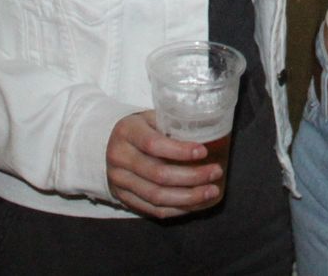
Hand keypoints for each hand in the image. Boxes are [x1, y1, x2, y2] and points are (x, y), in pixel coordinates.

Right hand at [105, 111, 224, 218]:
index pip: (154, 144)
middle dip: (192, 176)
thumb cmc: (142, 128)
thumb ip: (172, 123)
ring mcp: (119, 181)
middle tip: (215, 172)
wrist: (111, 144)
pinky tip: (195, 204)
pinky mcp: (122, 198)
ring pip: (156, 196)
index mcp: (127, 131)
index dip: (180, 151)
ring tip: (211, 192)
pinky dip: (176, 209)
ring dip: (188, 197)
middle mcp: (120, 157)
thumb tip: (208, 130)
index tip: (204, 151)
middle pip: (158, 174)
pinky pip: (152, 209)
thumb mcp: (152, 117)